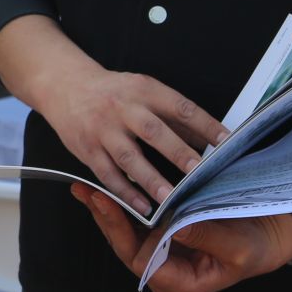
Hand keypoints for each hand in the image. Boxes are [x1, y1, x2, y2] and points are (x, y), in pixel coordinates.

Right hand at [29, 57, 227, 217]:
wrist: (65, 85)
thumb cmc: (112, 91)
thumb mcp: (143, 90)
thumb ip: (173, 114)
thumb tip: (207, 139)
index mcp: (144, 90)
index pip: (180, 107)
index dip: (204, 124)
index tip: (227, 142)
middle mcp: (123, 108)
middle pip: (153, 131)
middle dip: (178, 152)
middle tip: (199, 172)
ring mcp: (103, 129)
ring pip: (129, 157)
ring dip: (151, 179)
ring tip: (170, 198)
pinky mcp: (87, 149)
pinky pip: (107, 174)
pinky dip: (125, 192)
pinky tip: (142, 206)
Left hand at [74, 186, 291, 291]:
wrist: (272, 233)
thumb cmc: (257, 246)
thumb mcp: (237, 247)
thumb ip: (205, 238)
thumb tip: (173, 228)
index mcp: (182, 282)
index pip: (140, 261)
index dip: (122, 234)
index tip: (110, 205)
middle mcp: (167, 269)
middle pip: (125, 246)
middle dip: (105, 219)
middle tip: (87, 191)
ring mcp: (165, 249)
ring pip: (128, 232)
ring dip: (108, 210)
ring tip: (86, 186)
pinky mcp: (167, 231)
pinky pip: (139, 219)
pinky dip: (123, 202)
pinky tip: (107, 185)